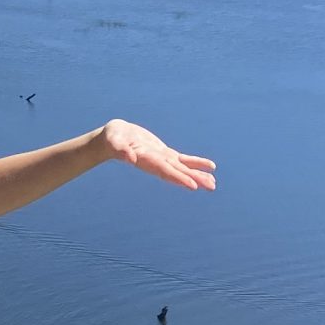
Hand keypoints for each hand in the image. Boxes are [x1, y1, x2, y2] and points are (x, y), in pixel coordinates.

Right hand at [99, 120, 216, 191]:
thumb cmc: (112, 139)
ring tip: (213, 182)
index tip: (193, 186)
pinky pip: (183, 159)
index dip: (179, 178)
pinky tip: (210, 167)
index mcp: (146, 160)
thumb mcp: (114, 142)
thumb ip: (121, 150)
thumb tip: (130, 158)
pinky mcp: (164, 153)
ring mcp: (162, 159)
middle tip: (211, 186)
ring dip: (198, 174)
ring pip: (183, 168)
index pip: (165, 170)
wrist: (113, 138)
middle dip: (194, 179)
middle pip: (178, 172)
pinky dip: (196, 163)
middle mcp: (156, 163)